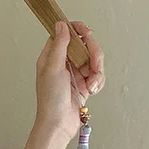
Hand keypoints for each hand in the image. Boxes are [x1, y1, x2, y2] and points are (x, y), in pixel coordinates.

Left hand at [34, 21, 105, 144]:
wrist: (59, 124)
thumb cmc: (50, 100)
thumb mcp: (52, 69)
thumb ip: (58, 46)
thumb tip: (60, 24)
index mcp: (51, 58)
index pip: (65, 34)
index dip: (76, 30)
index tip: (86, 31)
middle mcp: (63, 63)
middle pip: (85, 45)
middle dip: (93, 53)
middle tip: (93, 64)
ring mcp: (75, 73)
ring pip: (94, 59)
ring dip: (97, 70)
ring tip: (91, 83)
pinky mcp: (84, 83)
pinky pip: (98, 74)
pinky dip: (98, 81)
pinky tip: (91, 90)